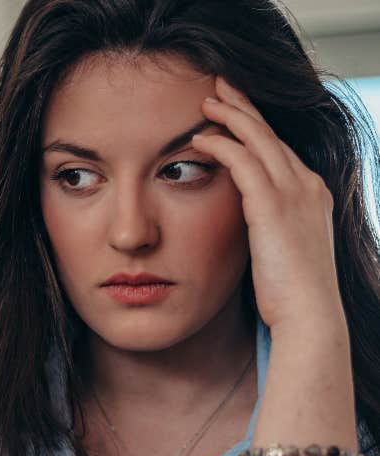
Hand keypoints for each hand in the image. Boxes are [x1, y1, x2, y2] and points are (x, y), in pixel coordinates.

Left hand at [192, 76, 344, 334]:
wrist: (307, 313)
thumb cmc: (289, 295)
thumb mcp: (280, 252)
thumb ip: (265, 230)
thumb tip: (244, 229)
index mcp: (310, 194)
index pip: (279, 149)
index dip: (255, 127)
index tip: (233, 111)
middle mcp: (306, 185)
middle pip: (271, 134)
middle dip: (244, 107)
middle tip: (219, 86)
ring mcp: (293, 193)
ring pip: (258, 139)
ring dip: (230, 117)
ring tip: (204, 101)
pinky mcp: (272, 207)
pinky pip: (244, 163)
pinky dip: (222, 146)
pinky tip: (200, 138)